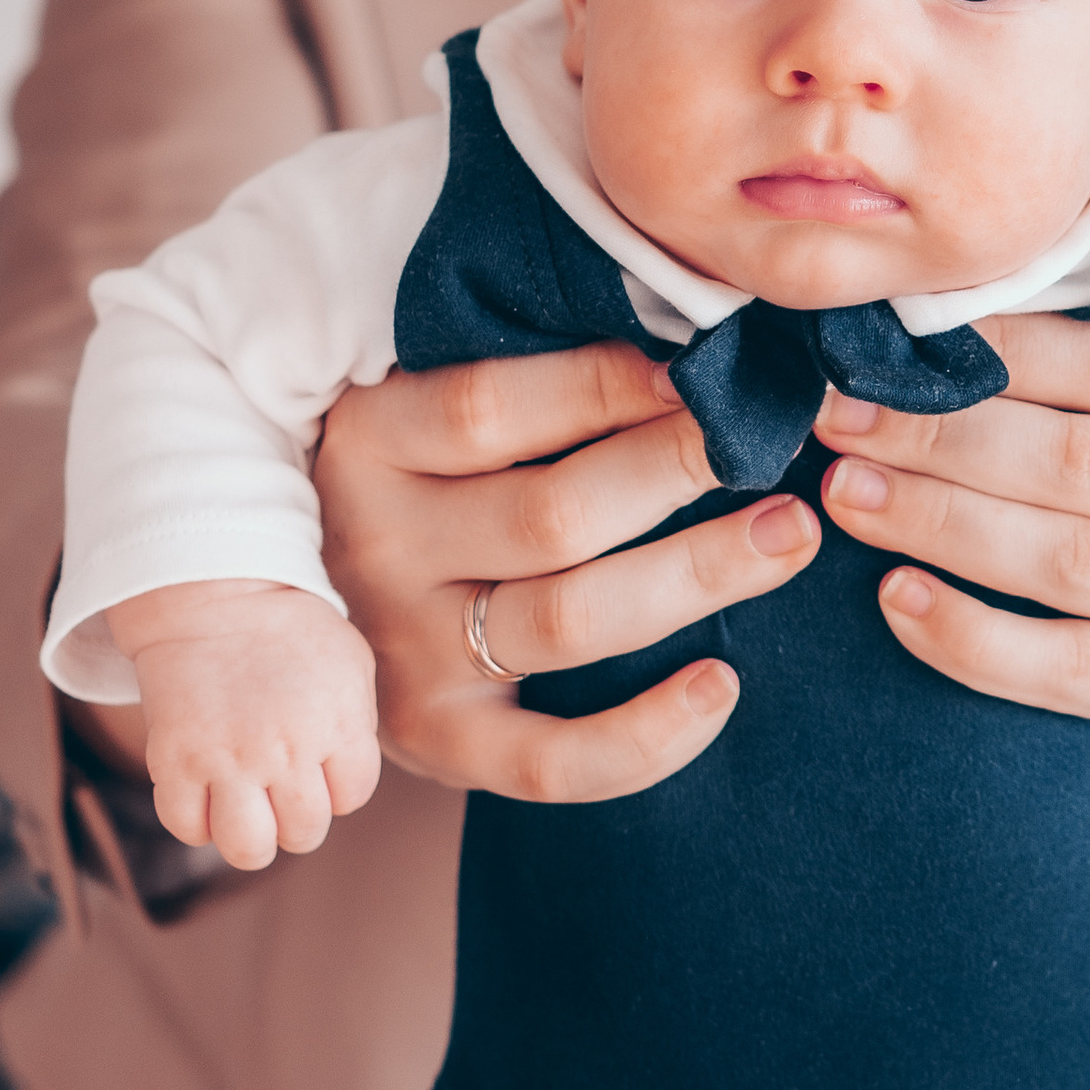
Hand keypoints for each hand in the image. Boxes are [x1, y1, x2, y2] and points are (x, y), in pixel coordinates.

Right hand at [110, 581, 382, 872]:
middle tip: (280, 790)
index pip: (351, 798)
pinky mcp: (176, 762)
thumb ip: (357, 724)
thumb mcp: (350, 663)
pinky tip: (206, 797)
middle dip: (295, 819)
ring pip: (248, 848)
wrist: (213, 594)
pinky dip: (198, 824)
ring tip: (246, 810)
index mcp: (337, 724)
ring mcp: (228, 759)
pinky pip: (187, 828)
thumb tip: (347, 778)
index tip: (317, 763)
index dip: (336, 787)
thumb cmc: (287, 629)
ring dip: (251, 839)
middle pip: (304, 833)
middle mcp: (286, 750)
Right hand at [312, 342, 823, 802]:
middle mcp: (380, 550)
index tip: (701, 369)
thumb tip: (678, 327)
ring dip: (695, 576)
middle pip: (550, 516)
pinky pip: (551, 761)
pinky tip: (723, 685)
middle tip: (769, 442)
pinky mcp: (442, 742)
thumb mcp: (422, 393)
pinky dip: (645, 737)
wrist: (302, 611)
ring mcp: (409, 655)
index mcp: (370, 442)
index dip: (608, 386)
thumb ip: (519, 364)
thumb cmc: (415, 472)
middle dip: (675, 472)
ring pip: (568, 622)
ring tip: (787, 535)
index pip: (489, 410)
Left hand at [811, 313, 1089, 760]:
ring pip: (1067, 562)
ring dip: (942, 525)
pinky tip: (898, 597)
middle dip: (946, 436)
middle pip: (1083, 463)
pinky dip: (972, 637)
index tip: (904, 342)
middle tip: (843, 417)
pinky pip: (1067, 668)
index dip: (1009, 353)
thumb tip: (951, 326)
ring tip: (848, 494)